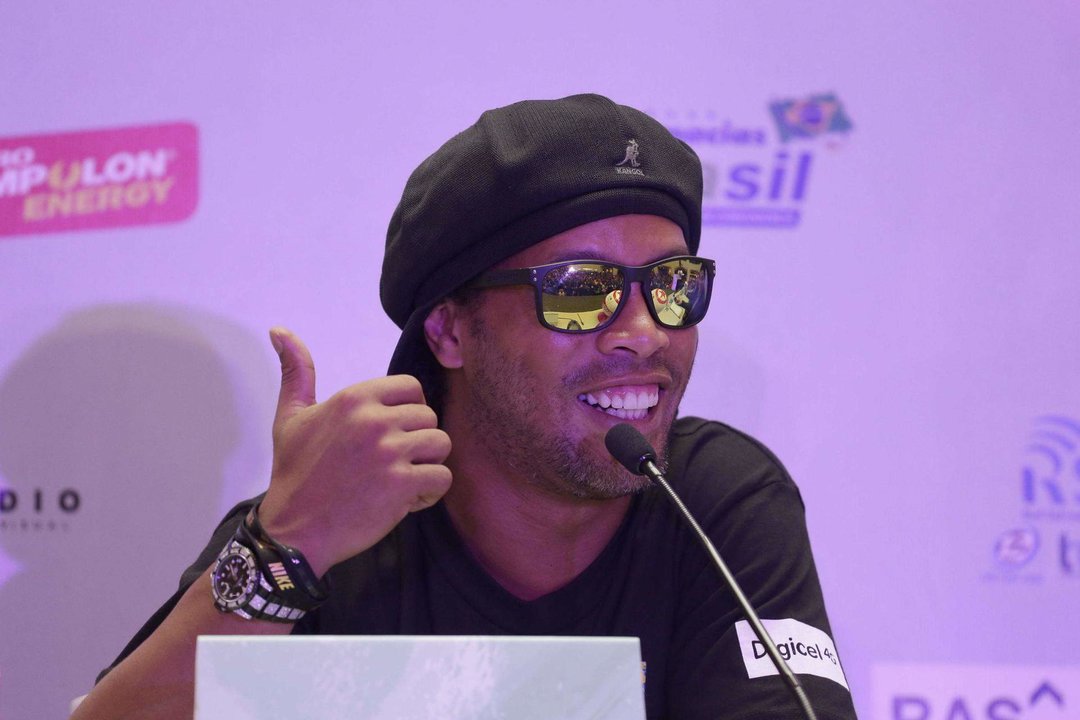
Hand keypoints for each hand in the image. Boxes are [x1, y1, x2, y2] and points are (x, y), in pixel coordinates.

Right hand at [257, 327, 451, 576]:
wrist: (293, 530)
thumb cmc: (294, 473)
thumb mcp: (291, 416)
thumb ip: (297, 372)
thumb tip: (280, 330)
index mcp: (353, 398)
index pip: (411, 388)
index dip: (408, 411)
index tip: (390, 433)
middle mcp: (374, 419)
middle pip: (429, 417)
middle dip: (417, 441)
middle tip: (391, 462)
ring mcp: (389, 451)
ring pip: (441, 444)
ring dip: (427, 464)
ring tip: (402, 478)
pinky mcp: (402, 484)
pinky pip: (442, 477)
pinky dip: (431, 491)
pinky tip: (407, 499)